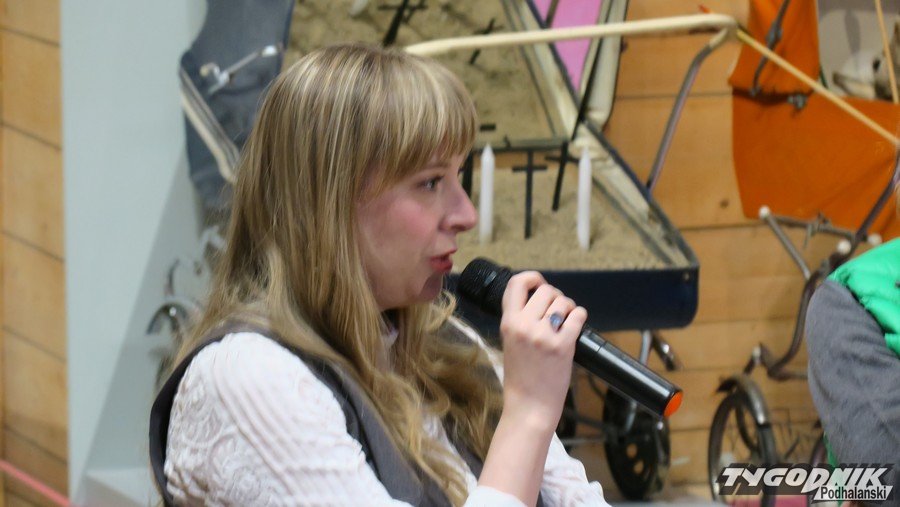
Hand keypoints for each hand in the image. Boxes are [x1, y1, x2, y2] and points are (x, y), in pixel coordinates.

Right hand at [498, 271, 587, 432]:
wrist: (529, 406)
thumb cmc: (521, 378)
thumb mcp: (509, 343)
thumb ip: (519, 320)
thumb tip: (539, 299)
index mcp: (508, 323)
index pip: (516, 284)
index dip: (531, 277)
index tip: (538, 283)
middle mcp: (524, 326)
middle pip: (546, 290)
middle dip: (555, 296)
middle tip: (557, 310)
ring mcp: (544, 336)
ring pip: (563, 301)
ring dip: (568, 307)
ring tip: (566, 320)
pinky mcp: (563, 346)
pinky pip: (577, 316)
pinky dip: (580, 317)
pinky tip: (576, 324)